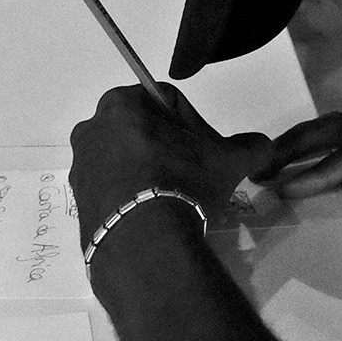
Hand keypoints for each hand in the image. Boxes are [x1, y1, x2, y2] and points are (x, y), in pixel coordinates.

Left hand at [70, 85, 275, 250]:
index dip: (192, 124)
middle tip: (190, 174)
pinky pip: (110, 189)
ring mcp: (81, 164)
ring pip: (122, 160)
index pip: (166, 101)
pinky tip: (151, 215)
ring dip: (146, 171)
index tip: (206, 150)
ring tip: (171, 198)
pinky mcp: (77, 199)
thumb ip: (251, 146)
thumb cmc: (184, 181)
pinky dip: (130, 196)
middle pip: (141, 130)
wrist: (145, 239)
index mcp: (124, 103)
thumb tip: (264, 146)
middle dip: (165, 147)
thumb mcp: (229, 160)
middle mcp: (94, 126)